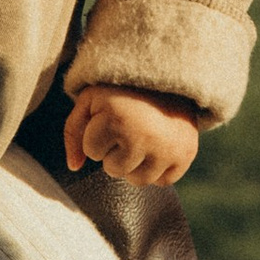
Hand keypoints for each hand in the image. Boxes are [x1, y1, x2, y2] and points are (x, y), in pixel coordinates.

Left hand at [64, 84, 201, 186]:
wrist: (168, 77)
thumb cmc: (121, 91)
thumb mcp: (91, 100)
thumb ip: (73, 131)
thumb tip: (74, 166)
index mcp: (116, 118)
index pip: (92, 151)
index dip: (97, 134)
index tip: (111, 115)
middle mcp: (144, 136)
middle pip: (113, 170)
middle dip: (115, 151)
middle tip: (128, 126)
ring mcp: (168, 148)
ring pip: (138, 180)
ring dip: (135, 163)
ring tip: (142, 137)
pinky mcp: (186, 155)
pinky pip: (163, 181)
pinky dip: (158, 168)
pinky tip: (158, 146)